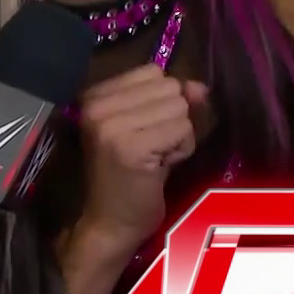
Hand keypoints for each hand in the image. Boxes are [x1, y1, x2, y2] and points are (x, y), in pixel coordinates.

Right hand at [76, 64, 207, 243]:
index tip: (143, 131)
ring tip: (154, 157)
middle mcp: (96, 105)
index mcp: (94, 95)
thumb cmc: (129, 175)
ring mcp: (111, 126)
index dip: (161, 102)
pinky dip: (182, 149)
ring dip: (178, 135)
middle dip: (172, 119)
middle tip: (150, 147)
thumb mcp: (149, 126)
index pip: (154, 71)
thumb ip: (172, 99)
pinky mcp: (131, 147)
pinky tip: (159, 167)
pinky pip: (183, 129)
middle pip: (170, 88)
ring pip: (180, 108)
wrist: (110, 223)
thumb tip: (200, 86)